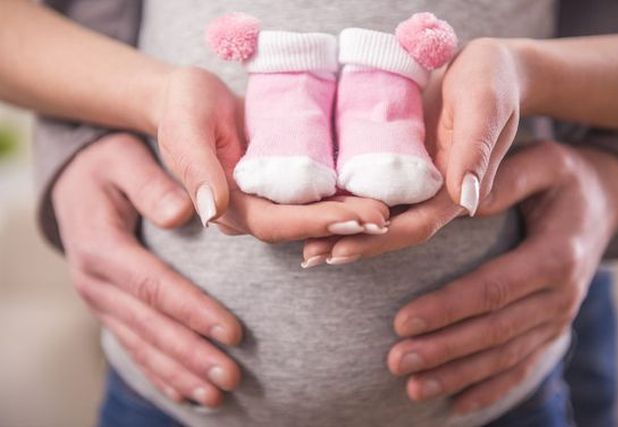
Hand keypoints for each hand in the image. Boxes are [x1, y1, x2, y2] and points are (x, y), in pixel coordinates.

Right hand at [53, 133, 243, 407]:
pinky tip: (184, 392)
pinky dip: (159, 371)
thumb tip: (184, 212)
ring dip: (179, 372)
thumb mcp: (124, 159)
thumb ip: (152, 184)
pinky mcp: (109, 307)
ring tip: (216, 396)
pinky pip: (132, 345)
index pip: (153, 286)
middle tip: (232, 377)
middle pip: (149, 326)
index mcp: (101, 246)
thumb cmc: (109, 164)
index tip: (232, 332)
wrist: (77, 180)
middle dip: (192, 354)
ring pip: (141, 344)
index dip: (193, 311)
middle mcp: (95, 280)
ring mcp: (100, 299)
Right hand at [155, 67, 389, 239]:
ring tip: (386, 210)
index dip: (312, 224)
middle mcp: (252, 209)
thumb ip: (196, 168)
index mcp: (226, 205)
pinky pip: (317, 193)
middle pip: (301, 225)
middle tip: (381, 220)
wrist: (193, 97)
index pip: (273, 224)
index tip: (351, 220)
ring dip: (350, 214)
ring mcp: (270, 197)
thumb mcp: (185, 127)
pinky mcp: (285, 181)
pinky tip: (373, 190)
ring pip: (313, 213)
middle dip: (342, 224)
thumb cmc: (185, 105)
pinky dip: (345, 195)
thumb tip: (210, 213)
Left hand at [301, 37, 527, 264]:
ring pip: (374, 211)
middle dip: (350, 242)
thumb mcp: (484, 106)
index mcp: (457, 189)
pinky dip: (341, 198)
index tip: (342, 250)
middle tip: (310, 255)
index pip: (417, 226)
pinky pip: (366, 184)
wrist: (481, 67)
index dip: (380, 241)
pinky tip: (312, 206)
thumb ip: (476, 150)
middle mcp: (431, 193)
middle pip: (389, 227)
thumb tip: (468, 202)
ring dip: (341, 227)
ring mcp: (410, 179)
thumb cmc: (489, 80)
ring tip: (304, 243)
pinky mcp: (394, 160)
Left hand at [386, 141, 617, 412]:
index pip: (493, 289)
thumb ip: (504, 180)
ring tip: (411, 388)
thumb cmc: (563, 178)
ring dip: (457, 375)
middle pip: (494, 331)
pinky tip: (456, 404)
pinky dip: (490, 388)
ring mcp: (557, 318)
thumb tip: (461, 198)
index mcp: (555, 255)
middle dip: (442, 350)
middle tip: (395, 361)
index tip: (401, 320)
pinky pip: (522, 366)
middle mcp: (560, 295)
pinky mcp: (551, 328)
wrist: (603, 201)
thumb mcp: (543, 162)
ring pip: (504, 356)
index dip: (447, 308)